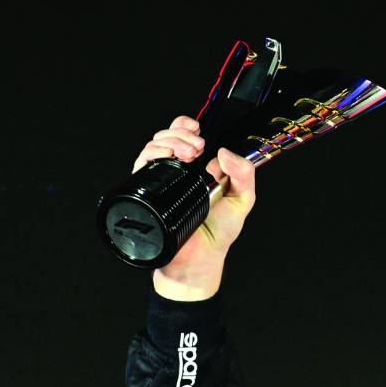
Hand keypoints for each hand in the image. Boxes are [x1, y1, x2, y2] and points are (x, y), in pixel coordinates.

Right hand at [133, 115, 255, 300]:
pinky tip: (169, 157)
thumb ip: (244, 174)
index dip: (185, 127)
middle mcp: (177, 173)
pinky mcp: (148, 193)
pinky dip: (153, 154)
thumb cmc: (218, 233)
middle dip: (180, 133)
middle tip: (197, 146)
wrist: (200, 259)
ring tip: (189, 153)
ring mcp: (161, 182)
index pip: (184, 137)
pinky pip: (141, 165)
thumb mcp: (242, 200)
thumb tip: (224, 153)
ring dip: (169, 140)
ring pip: (153, 146)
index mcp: (197, 170)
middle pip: (167, 137)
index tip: (196, 129)